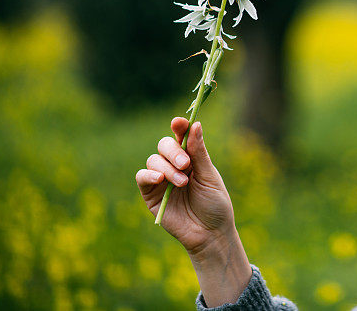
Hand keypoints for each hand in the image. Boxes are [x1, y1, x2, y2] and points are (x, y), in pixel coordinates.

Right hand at [136, 118, 235, 254]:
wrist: (210, 233)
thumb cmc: (214, 204)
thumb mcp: (209, 176)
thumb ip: (199, 153)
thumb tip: (195, 125)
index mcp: (192, 158)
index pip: (181, 136)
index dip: (179, 127)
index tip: (179, 123)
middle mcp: (174, 165)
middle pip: (164, 145)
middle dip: (174, 151)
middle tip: (186, 165)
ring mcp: (161, 179)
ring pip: (154, 160)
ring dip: (167, 168)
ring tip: (182, 183)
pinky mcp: (150, 194)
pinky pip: (141, 177)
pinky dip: (148, 174)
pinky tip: (159, 178)